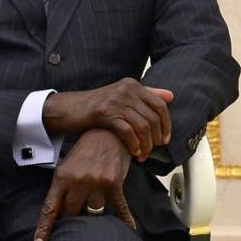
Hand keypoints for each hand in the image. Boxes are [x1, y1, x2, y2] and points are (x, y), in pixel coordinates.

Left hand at [34, 129, 135, 240]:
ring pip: (93, 213)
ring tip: (96, 214)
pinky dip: (124, 219)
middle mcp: (77, 181)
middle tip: (77, 220)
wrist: (107, 133)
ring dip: (94, 216)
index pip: (49, 209)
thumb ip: (62, 190)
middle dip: (73, 219)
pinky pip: (119, 208)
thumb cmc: (85, 154)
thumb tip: (60, 214)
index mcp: (61, 178)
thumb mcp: (67, 168)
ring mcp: (96, 183)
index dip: (43, 230)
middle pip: (72, 214)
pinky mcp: (114, 183)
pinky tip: (129, 228)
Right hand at [43, 78, 173, 160]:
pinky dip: (134, 144)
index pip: (159, 105)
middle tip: (154, 150)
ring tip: (144, 155)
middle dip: (156, 138)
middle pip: (152, 117)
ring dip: (146, 145)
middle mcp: (126, 90)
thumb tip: (171, 96)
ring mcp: (115, 101)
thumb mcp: (123, 96)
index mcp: (133, 85)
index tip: (166, 139)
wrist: (70, 109)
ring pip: (142, 126)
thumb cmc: (98, 106)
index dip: (166, 124)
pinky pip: (127, 131)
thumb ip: (147, 94)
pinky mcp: (104, 113)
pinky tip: (134, 152)